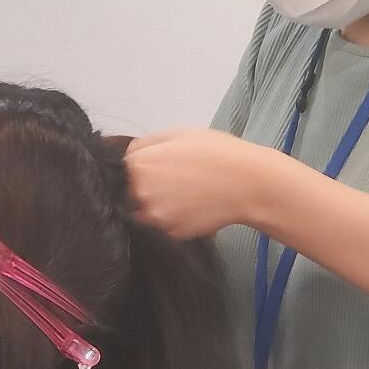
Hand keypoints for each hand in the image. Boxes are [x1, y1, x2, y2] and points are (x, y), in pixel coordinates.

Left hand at [125, 129, 271, 238]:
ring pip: (144, 212)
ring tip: (185, 193)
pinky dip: (172, 218)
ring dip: (156, 205)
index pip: (120, 170)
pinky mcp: (171, 234)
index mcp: (139, 165)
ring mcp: (155, 218)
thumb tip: (127, 155)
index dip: (139, 167)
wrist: (248, 183)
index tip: (158, 166)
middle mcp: (140, 194)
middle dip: (145, 187)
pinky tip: (192, 206)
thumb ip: (146, 143)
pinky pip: (162, 226)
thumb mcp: (179, 134)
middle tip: (174, 180)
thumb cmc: (217, 152)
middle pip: (128, 193)